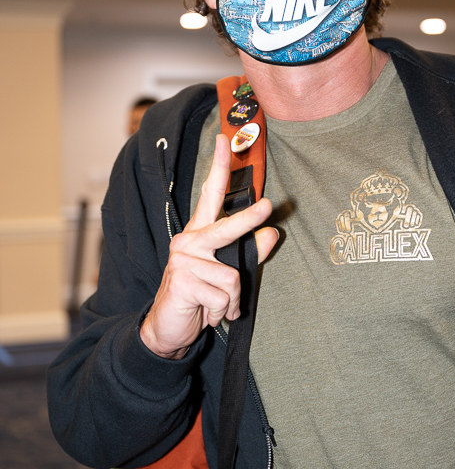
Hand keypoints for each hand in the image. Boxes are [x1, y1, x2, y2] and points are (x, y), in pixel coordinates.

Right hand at [140, 134, 277, 358]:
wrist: (168, 328)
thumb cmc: (198, 296)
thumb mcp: (226, 274)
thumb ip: (248, 253)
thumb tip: (272, 234)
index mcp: (199, 235)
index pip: (209, 195)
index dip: (217, 168)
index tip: (225, 140)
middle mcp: (189, 242)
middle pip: (225, 227)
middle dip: (247, 219)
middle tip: (268, 205)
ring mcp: (183, 261)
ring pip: (231, 276)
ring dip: (230, 300)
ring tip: (216, 307)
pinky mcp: (182, 282)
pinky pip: (222, 296)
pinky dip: (221, 311)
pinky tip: (206, 314)